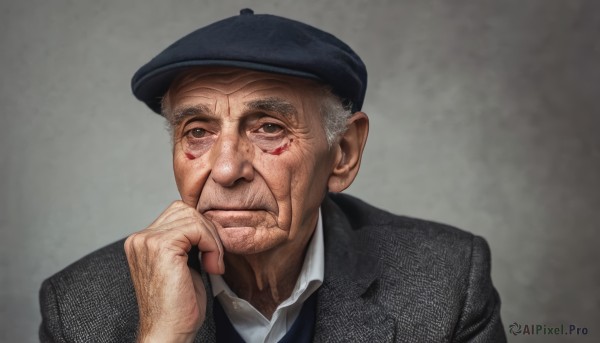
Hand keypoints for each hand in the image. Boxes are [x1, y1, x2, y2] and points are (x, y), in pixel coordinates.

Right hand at [124, 201, 223, 342]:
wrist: (168, 332)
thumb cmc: (178, 306)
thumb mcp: (183, 265)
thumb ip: (188, 242)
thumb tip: (208, 225)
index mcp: (142, 242)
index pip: (178, 214)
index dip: (202, 230)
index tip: (211, 256)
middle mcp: (140, 238)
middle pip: (185, 210)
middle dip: (207, 231)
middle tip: (214, 259)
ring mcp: (147, 241)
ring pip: (192, 216)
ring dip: (211, 239)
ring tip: (213, 264)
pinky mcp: (161, 247)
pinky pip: (196, 228)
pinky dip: (211, 245)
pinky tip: (212, 266)